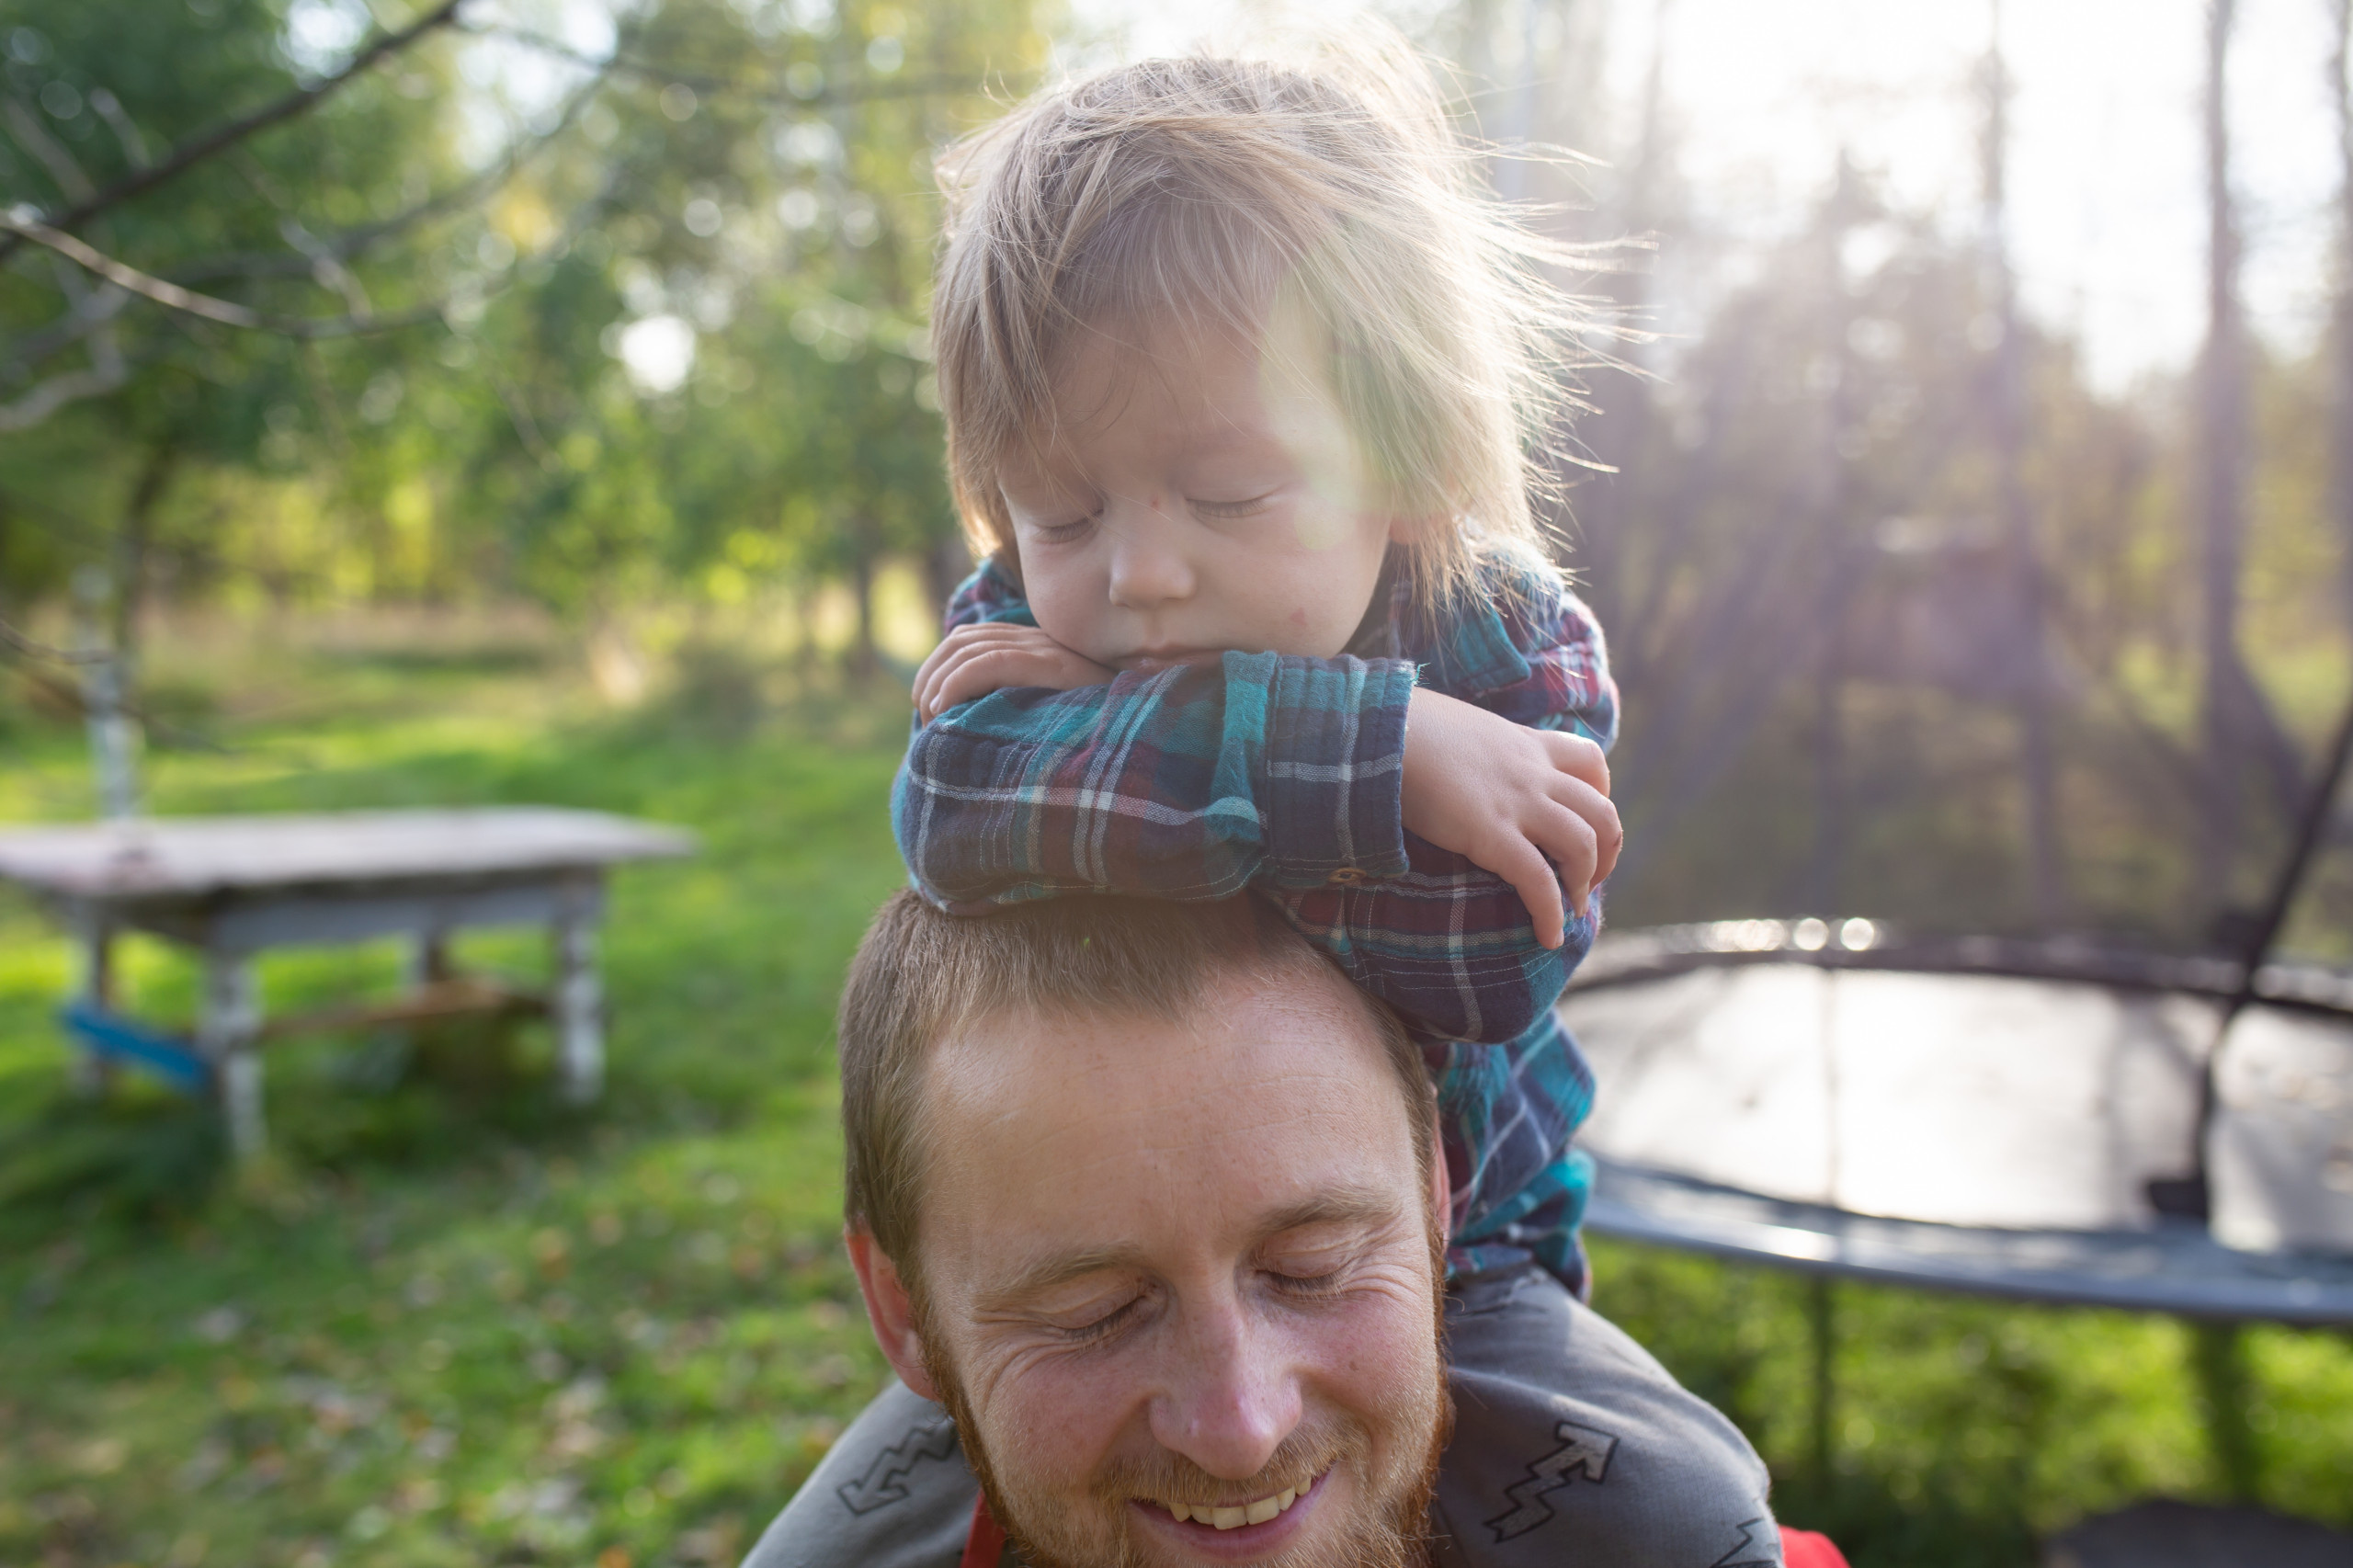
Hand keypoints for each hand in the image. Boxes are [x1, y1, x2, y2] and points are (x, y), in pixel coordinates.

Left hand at [912, 622, 1115, 721]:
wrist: (1144, 725)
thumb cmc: (1099, 727)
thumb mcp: (1054, 709)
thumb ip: (1023, 702)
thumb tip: (975, 724)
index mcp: (1036, 645)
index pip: (971, 638)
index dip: (940, 665)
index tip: (929, 704)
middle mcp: (1037, 639)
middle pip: (961, 641)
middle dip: (930, 675)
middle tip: (923, 715)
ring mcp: (1044, 649)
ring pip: (968, 650)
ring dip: (938, 683)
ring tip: (931, 718)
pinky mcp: (1049, 664)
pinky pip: (989, 662)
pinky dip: (957, 683)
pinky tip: (944, 709)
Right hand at [1399, 688, 1621, 948]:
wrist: (1381, 727)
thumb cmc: (1405, 726)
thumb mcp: (1456, 727)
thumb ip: (1472, 747)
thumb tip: (1451, 760)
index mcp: (1524, 743)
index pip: (1590, 761)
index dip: (1600, 796)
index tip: (1584, 822)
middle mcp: (1533, 772)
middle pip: (1602, 811)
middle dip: (1607, 852)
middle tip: (1587, 879)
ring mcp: (1517, 802)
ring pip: (1583, 845)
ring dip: (1585, 883)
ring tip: (1573, 909)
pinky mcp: (1491, 833)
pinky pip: (1539, 881)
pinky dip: (1551, 913)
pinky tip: (1548, 937)